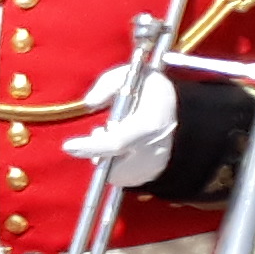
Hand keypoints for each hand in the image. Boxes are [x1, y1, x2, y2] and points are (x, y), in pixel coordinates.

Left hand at [60, 62, 175, 190]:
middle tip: (104, 130)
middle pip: (113, 166)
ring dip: (106, 158)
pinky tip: (123, 148)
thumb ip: (108, 83)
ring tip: (116, 135)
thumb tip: (90, 103)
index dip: (92, 146)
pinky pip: (123, 179)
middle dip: (98, 151)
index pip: (118, 142)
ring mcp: (155, 168)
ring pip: (115, 175)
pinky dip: (115, 165)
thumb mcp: (135, 75)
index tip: (68, 146)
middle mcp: (155, 152)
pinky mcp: (151, 176)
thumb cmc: (153, 93)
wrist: (186, 115)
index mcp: (151, 125)